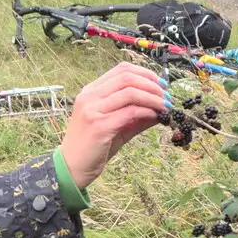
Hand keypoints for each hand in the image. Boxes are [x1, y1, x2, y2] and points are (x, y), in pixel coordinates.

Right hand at [59, 62, 169, 188]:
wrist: (72, 168)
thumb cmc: (93, 147)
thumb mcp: (116, 126)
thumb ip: (136, 115)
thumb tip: (161, 107)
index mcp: (91, 91)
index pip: (121, 69)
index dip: (145, 73)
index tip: (160, 84)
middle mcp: (90, 96)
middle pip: (127, 77)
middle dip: (152, 84)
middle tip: (166, 96)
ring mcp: (93, 110)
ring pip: (130, 92)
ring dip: (153, 98)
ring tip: (165, 107)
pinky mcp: (99, 126)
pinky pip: (130, 112)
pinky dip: (147, 112)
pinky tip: (156, 117)